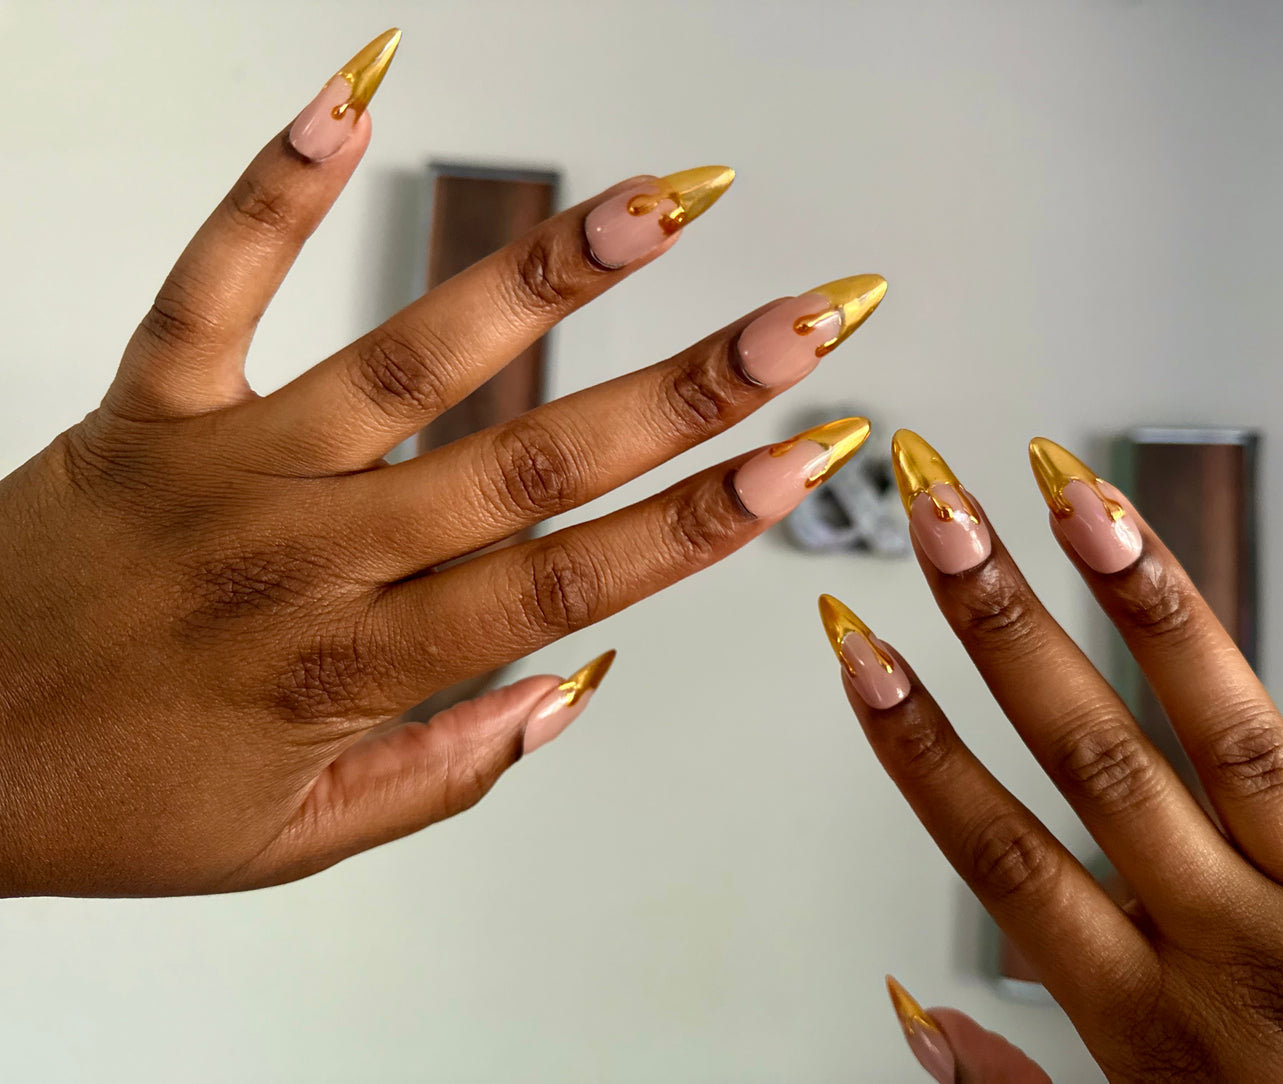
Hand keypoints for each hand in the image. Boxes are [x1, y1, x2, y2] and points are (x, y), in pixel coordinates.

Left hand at [0, 29, 884, 896]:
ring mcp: (228, 466)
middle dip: (689, 389)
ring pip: (410, 360)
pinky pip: (215, 277)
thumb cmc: (109, 801)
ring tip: (661, 204)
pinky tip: (360, 96)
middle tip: (803, 318)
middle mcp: (312, 557)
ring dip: (545, 276)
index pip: (571, 581)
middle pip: (532, 462)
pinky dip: (282, 183)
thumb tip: (573, 687)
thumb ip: (445, 774)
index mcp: (359, 670)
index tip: (804, 456)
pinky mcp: (145, 400)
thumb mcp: (291, 843)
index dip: (700, 519)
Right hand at [827, 431, 1282, 1080]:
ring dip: (1148, 608)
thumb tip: (921, 1016)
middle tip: (945, 517)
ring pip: (1233, 736)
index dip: (918, 747)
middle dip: (1002, 627)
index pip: (1001, 857)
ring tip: (1084, 501)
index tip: (861, 648)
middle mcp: (1243, 953)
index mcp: (1153, 1026)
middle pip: (1095, 763)